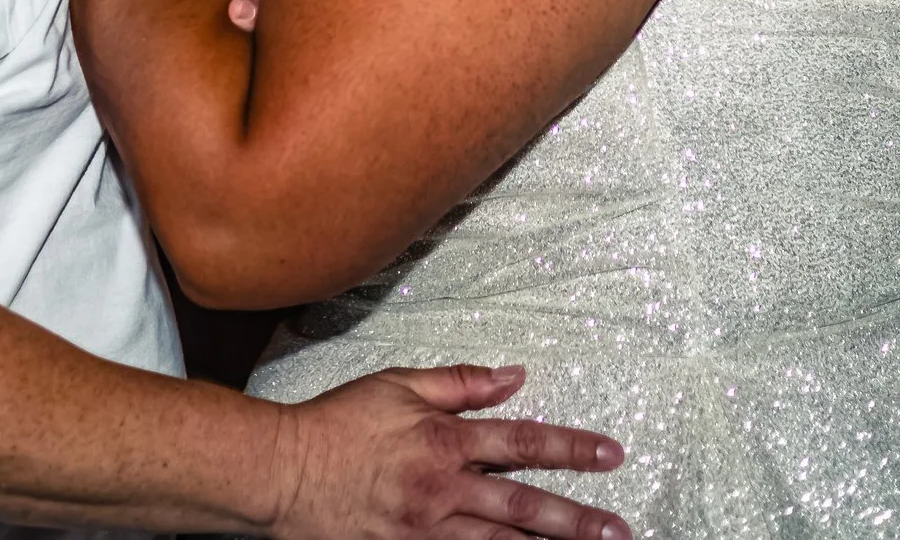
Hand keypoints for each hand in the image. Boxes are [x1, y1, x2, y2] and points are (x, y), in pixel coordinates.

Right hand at [272, 365, 627, 539]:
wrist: (281, 472)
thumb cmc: (336, 424)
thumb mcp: (398, 384)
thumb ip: (460, 382)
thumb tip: (512, 376)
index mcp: (445, 440)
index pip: (523, 443)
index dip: (571, 448)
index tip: (609, 454)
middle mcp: (443, 489)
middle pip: (523, 507)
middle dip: (576, 521)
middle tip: (618, 530)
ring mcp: (426, 530)